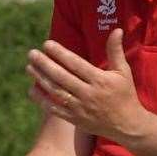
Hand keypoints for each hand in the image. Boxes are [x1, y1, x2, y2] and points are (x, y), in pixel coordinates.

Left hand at [27, 29, 145, 139]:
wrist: (128, 125)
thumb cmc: (125, 94)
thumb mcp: (123, 72)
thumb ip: (115, 51)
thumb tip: (117, 30)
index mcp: (100, 80)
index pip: (75, 64)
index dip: (60, 54)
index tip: (47, 44)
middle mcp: (88, 94)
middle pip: (61, 77)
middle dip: (44, 64)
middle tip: (31, 53)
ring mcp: (80, 108)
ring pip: (56, 92)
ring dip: (40, 79)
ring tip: (29, 67)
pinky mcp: (75, 119)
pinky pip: (55, 109)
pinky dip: (42, 100)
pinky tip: (32, 89)